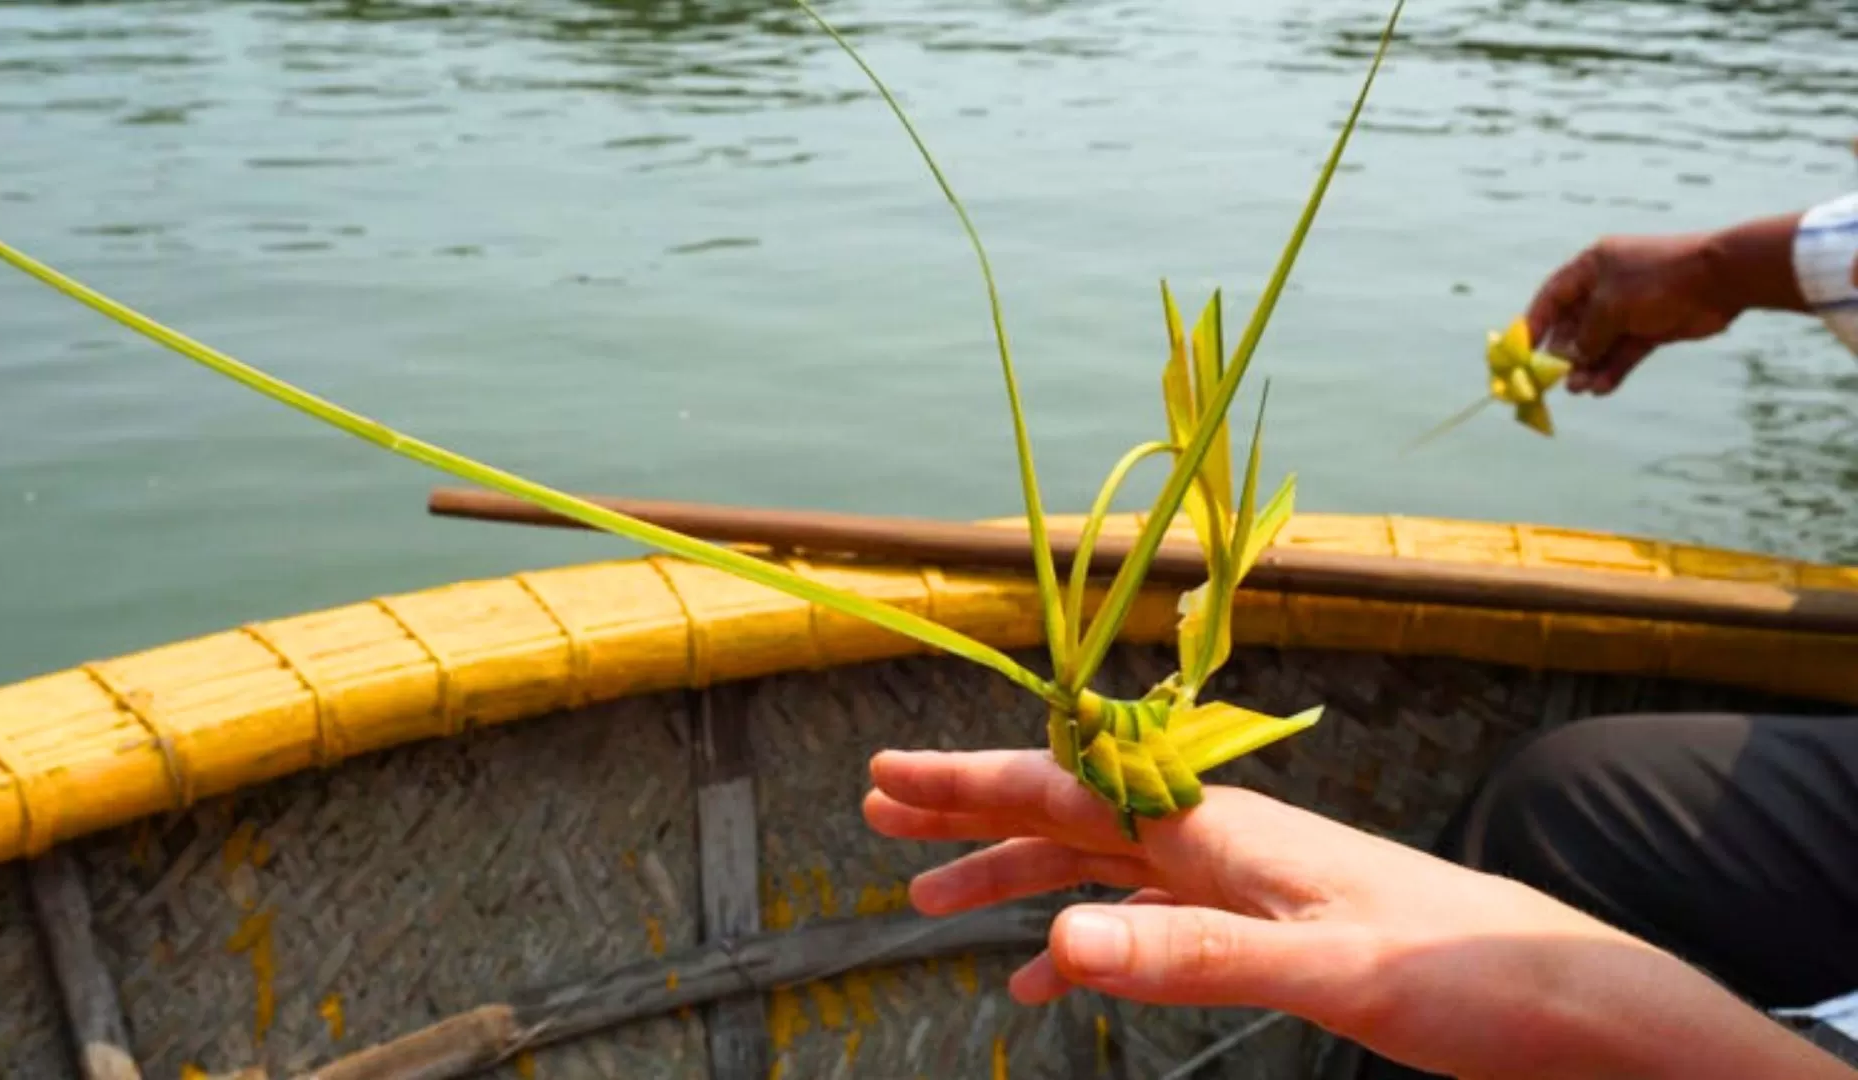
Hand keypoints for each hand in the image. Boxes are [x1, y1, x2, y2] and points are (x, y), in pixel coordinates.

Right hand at [863, 748, 1855, 1079]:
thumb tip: (1053, 936)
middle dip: (971, 810)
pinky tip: (1043, 977)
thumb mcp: (1323, 971)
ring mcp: (1236, 880)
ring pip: (1094, 865)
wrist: (1563, 994)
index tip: (888, 776)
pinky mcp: (1259, 926)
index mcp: (1220, 830)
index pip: (1068, 789)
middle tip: (881, 814)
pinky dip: (1082, 944)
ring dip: (1012, 876)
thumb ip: (1189, 953)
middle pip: (1066, 811)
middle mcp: (1217, 839)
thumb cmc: (1460, 970)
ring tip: (929, 900)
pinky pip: (1142, 921)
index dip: (970, 781)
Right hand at [1526, 214, 1804, 395]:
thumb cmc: (1658, 281)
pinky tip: (1601, 388)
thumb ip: (1585, 336)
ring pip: (1598, 343)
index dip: (1533, 324)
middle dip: (1562, 354)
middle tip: (1550, 381)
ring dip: (1586, 367)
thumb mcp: (1610, 307)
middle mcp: (1607, 287)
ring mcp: (1630, 309)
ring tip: (1578, 389)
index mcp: (1592, 267)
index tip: (1520, 352)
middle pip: (1574, 325)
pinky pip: (1623, 352)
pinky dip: (1611, 370)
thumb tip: (1569, 360)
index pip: (1552, 297)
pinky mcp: (1651, 328)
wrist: (1721, 279)